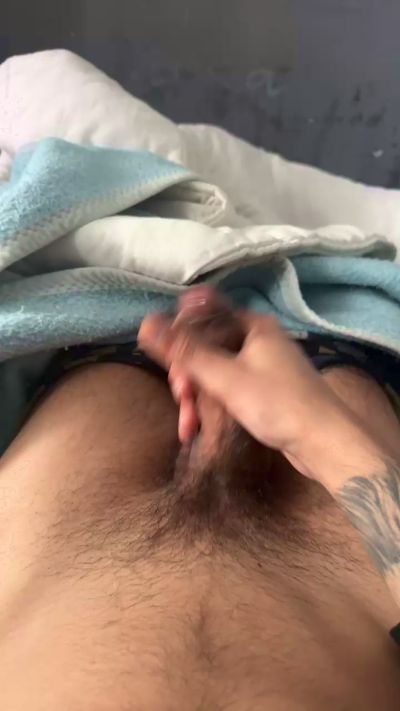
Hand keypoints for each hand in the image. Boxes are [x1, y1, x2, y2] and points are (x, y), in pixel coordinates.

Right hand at [139, 287, 371, 481]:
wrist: (325, 443)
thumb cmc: (277, 404)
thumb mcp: (225, 377)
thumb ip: (184, 351)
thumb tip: (145, 323)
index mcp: (252, 325)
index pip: (204, 316)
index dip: (180, 336)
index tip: (169, 362)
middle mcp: (258, 339)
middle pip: (206, 347)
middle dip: (187, 375)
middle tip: (180, 396)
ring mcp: (261, 366)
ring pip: (214, 372)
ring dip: (195, 397)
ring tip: (188, 423)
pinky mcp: (264, 391)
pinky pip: (227, 390)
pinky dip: (210, 406)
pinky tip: (195, 428)